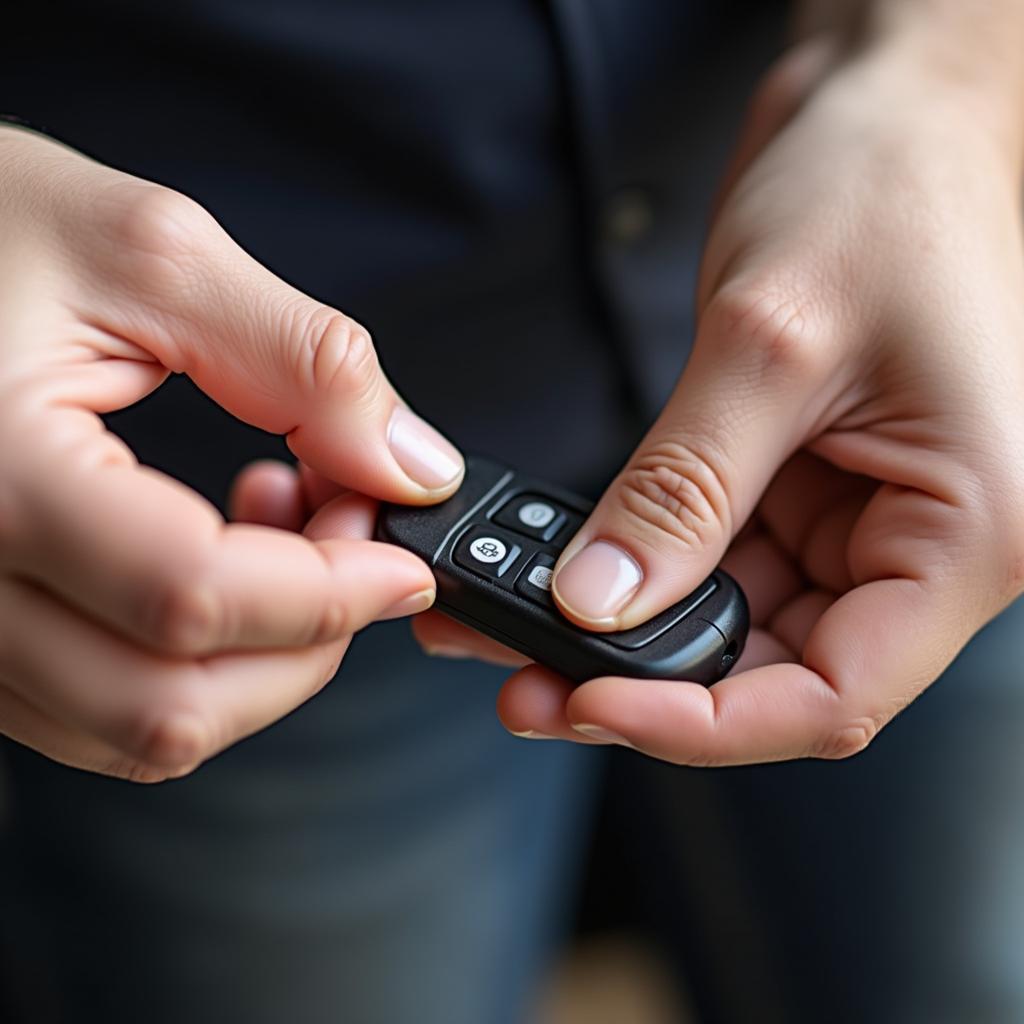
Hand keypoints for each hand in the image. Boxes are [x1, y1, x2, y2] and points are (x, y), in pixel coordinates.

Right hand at [0, 125, 463, 780]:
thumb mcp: (152, 256)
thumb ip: (303, 364)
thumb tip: (409, 466)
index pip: (192, 597)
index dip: (333, 592)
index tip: (406, 559)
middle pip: (172, 703)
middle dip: (308, 638)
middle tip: (352, 534)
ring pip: (142, 728)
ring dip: (257, 655)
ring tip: (280, 525)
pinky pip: (102, 706)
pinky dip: (195, 661)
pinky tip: (216, 558)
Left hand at [415, 39, 1023, 762]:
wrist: (882, 108)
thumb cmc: (881, 191)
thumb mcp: (772, 344)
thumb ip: (683, 487)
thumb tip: (599, 601)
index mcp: (964, 530)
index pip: (835, 693)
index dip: (707, 724)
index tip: (593, 708)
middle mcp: (913, 542)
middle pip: (771, 670)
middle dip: (646, 687)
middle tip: (532, 684)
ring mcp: (848, 517)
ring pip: (727, 621)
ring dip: (624, 634)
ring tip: (519, 630)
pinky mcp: (789, 485)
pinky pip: (706, 557)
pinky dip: (633, 570)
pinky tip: (564, 571)